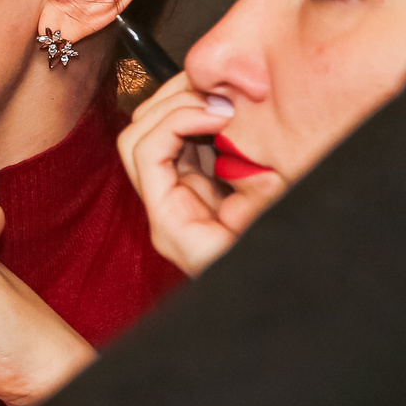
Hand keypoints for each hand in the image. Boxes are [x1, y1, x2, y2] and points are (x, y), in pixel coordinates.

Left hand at [117, 72, 290, 275]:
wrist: (264, 308)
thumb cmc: (265, 279)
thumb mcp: (267, 232)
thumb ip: (256, 194)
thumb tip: (240, 145)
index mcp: (171, 225)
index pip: (145, 151)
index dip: (178, 119)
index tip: (220, 113)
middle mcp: (164, 210)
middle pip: (138, 134)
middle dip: (175, 103)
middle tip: (220, 96)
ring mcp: (176, 199)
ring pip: (157, 134)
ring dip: (187, 107)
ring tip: (226, 100)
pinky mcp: (195, 192)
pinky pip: (185, 145)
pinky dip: (202, 122)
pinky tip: (231, 118)